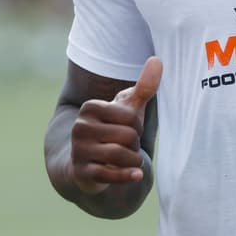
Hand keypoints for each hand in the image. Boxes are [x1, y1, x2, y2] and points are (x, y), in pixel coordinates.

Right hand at [68, 56, 161, 193]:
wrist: (86, 164)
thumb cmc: (112, 131)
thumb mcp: (127, 109)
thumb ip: (144, 87)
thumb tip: (157, 60)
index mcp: (90, 108)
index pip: (130, 117)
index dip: (138, 127)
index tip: (129, 130)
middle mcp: (79, 127)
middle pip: (127, 137)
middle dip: (135, 145)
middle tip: (128, 148)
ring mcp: (78, 151)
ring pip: (120, 155)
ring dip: (133, 160)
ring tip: (130, 160)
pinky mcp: (81, 173)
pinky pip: (109, 175)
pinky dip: (128, 175)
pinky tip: (137, 174)